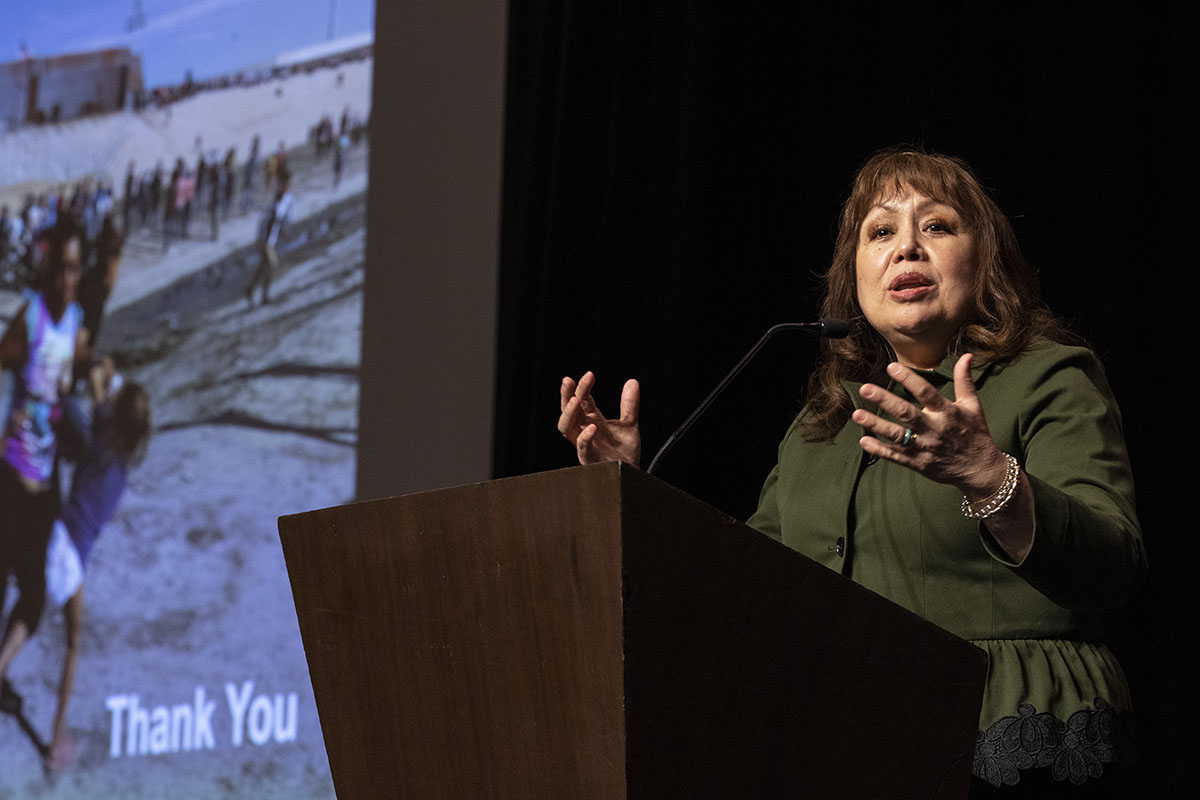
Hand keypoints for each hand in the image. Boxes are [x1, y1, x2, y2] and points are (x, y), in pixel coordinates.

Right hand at [557, 371, 640, 466]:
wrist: (632, 473)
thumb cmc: (625, 452)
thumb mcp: (630, 424)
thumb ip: (629, 405)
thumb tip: (633, 382)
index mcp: (591, 420)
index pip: (582, 401)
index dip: (583, 387)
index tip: (589, 375)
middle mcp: (584, 431)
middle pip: (567, 412)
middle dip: (566, 396)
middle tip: (568, 381)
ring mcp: (585, 445)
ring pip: (566, 429)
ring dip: (569, 414)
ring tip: (576, 400)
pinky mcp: (590, 459)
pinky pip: (582, 448)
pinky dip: (585, 438)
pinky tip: (591, 427)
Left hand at [851, 354, 1008, 499]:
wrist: (980, 470)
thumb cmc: (975, 434)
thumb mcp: (973, 406)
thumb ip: (964, 381)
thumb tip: (966, 356)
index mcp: (947, 413)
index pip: (926, 393)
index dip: (908, 379)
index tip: (891, 367)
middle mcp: (934, 429)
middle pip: (906, 413)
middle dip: (884, 400)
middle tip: (865, 388)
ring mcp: (925, 448)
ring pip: (897, 436)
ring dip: (876, 424)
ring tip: (857, 413)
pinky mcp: (918, 464)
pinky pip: (896, 456)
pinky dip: (879, 450)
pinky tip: (864, 440)